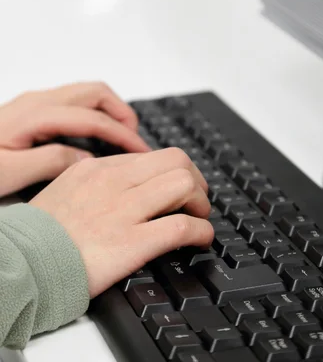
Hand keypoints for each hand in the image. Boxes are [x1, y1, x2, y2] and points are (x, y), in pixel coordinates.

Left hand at [0, 82, 149, 196]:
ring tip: (123, 135)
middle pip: (94, 92)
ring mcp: (35, 102)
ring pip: (86, 92)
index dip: (121, 134)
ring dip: (110, 109)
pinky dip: (95, 111)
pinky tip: (95, 135)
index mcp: (35, 115)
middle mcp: (38, 101)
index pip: (92, 118)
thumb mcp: (9, 173)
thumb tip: (89, 159)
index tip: (140, 152)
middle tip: (136, 140)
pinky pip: (74, 100)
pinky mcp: (32, 109)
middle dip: (122, 112)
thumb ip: (52, 162)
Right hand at [31, 148, 212, 297]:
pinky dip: (201, 231)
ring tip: (199, 217)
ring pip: (183, 185)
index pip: (153, 156)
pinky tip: (200, 239)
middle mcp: (114, 182)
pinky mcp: (130, 243)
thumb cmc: (42, 233)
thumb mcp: (67, 189)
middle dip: (196, 179)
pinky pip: (181, 227)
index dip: (176, 170)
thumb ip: (98, 180)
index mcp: (99, 168)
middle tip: (197, 199)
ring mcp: (123, 211)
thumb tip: (129, 181)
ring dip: (201, 202)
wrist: (23, 263)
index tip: (181, 186)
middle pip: (177, 161)